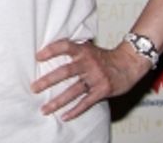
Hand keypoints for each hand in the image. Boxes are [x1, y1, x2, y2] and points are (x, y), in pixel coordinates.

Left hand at [31, 39, 152, 120]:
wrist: (129, 63)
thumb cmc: (104, 56)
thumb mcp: (88, 48)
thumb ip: (73, 50)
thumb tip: (49, 50)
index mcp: (83, 50)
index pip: (64, 47)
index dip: (51, 51)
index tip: (37, 57)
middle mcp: (88, 64)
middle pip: (65, 72)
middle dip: (48, 80)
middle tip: (33, 88)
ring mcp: (96, 78)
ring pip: (73, 91)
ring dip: (57, 101)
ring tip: (44, 108)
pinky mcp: (102, 91)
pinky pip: (86, 103)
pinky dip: (75, 111)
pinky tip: (64, 116)